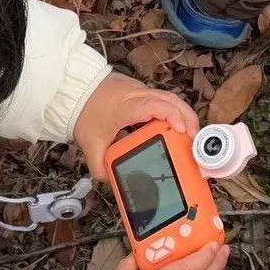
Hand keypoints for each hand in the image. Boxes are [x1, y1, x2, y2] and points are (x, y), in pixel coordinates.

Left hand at [74, 72, 199, 182]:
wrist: (75, 88)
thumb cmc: (83, 110)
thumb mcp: (90, 143)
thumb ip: (99, 166)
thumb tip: (110, 181)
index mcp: (127, 105)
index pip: (157, 106)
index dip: (173, 117)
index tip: (182, 132)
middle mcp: (138, 94)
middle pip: (172, 100)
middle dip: (188, 119)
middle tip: (195, 140)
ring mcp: (141, 91)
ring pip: (171, 98)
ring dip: (184, 115)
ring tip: (190, 136)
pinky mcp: (142, 92)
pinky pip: (164, 99)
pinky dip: (174, 112)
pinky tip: (175, 129)